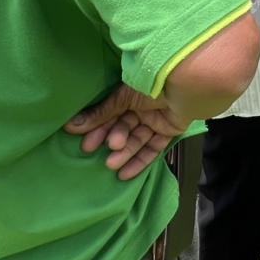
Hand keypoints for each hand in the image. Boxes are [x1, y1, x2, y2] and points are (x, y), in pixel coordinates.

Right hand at [65, 83, 190, 180]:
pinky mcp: (170, 131)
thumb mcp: (124, 97)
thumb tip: (71, 126)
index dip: (99, 129)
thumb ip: (101, 113)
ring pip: (138, 139)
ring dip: (124, 153)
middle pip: (125, 127)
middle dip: (113, 141)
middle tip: (98, 153)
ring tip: (112, 164)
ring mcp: (158, 119)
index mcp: (132, 93)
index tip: (86, 143)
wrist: (188, 86)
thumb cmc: (154, 85)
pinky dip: (140, 161)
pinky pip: (154, 148)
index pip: (112, 114)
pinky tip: (125, 175)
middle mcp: (144, 106)